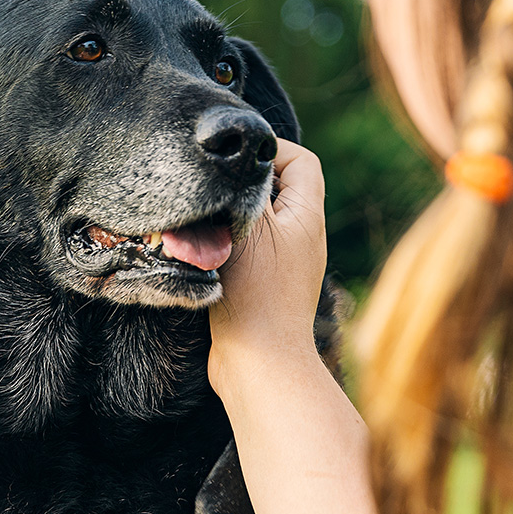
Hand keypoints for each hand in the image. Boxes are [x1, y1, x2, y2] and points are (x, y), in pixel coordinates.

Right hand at [209, 138, 327, 398]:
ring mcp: (287, 263)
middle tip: (215, 187)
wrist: (260, 364)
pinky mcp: (267, 286)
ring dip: (232, 215)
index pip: (301, 160)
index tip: (235, 159)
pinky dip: (228, 242)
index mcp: (308, 216)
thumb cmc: (256, 292)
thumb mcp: (250, 226)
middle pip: (279, 188)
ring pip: (260, 219)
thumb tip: (242, 157)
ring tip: (206, 221)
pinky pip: (250, 248)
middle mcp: (304, 236)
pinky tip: (204, 251)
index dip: (271, 149)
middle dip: (245, 182)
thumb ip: (248, 186)